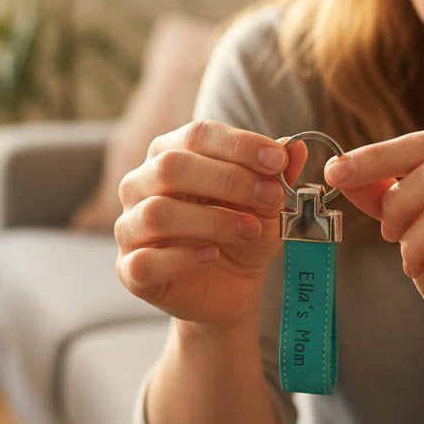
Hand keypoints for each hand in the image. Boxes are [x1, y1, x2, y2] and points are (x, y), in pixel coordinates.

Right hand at [115, 119, 305, 327]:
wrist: (231, 289)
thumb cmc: (243, 234)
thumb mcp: (267, 203)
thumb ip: (278, 175)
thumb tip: (294, 146)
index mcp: (170, 154)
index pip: (197, 134)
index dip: (239, 144)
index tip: (278, 160)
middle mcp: (141, 185)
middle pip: (171, 166)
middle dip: (228, 179)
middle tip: (270, 197)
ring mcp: (129, 227)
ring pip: (157, 212)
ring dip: (212, 220)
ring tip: (251, 230)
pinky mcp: (130, 270)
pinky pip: (145, 260)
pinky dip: (183, 258)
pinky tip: (211, 255)